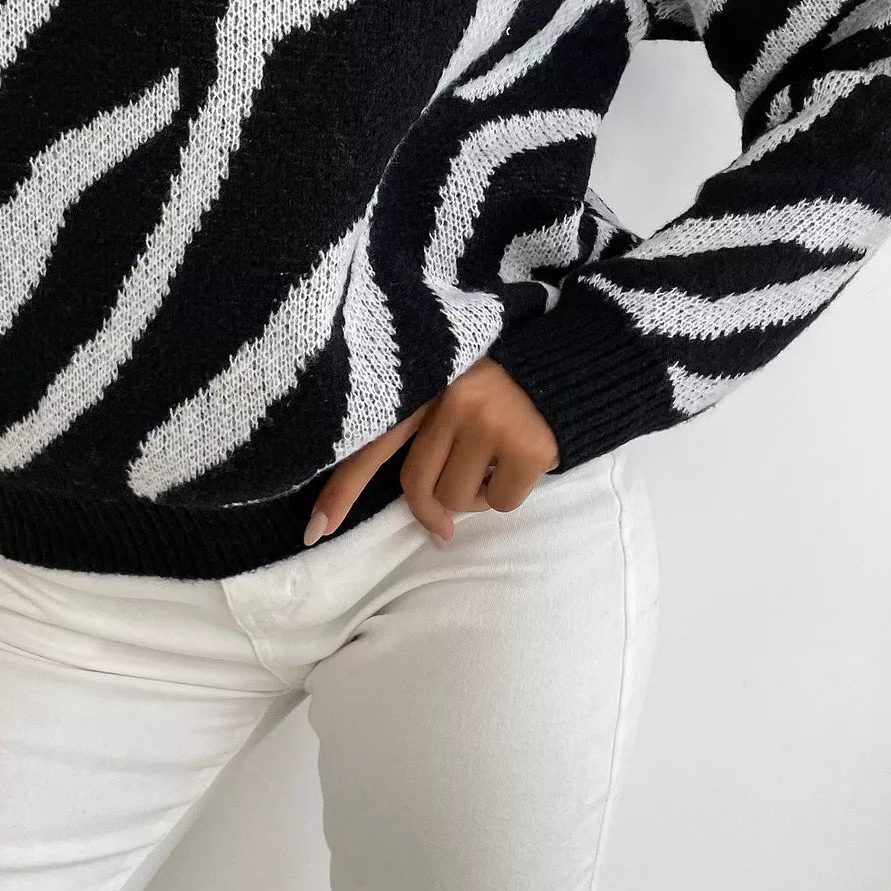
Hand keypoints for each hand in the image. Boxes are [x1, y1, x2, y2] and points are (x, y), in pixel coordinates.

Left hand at [304, 356, 560, 547]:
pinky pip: (501, 503)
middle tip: (451, 509)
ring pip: (459, 500)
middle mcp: (449, 399)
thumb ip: (426, 424)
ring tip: (496, 459)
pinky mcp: (525, 446)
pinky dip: (509, 493)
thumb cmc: (503, 379)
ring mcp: (487, 422)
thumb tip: (423, 507)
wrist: (575, 360)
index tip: (315, 530)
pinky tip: (521, 460)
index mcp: (423, 381)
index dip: (343, 488)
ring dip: (475, 495)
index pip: (373, 442)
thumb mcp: (453, 382)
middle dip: (433, 507)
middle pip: (418, 486)